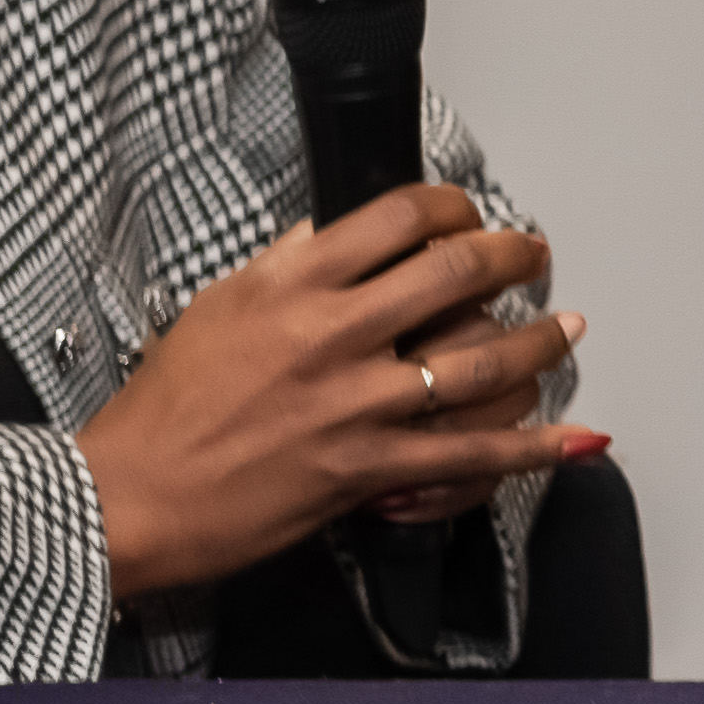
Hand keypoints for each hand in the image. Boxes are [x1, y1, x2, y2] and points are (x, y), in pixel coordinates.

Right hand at [78, 184, 600, 594]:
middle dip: (512, 256)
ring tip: (566, 326)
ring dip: (540, 341)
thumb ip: (281, 268)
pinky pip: (470, 454)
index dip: (451, 207)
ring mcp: (356, 404)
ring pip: (480, 360)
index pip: (397, 218)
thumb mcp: (215, 309)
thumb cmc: (163, 410)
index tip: (467, 214)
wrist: (130, 497)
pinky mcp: (368, 468)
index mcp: (291, 287)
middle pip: (454, 274)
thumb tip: (325, 236)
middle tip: (532, 254)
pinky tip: (573, 438)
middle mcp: (331, 336)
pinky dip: (532, 447)